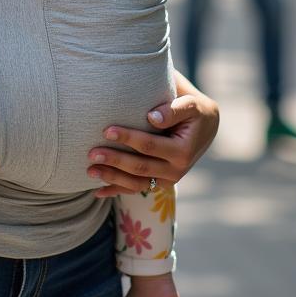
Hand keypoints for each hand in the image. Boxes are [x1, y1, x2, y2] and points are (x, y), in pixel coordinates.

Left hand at [88, 75, 218, 195]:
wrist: (206, 126)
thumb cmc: (194, 110)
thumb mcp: (190, 104)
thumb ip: (173, 109)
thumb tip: (152, 117)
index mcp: (182, 151)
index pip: (149, 146)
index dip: (128, 138)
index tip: (106, 130)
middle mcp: (176, 170)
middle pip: (139, 167)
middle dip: (114, 161)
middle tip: (91, 153)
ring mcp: (167, 180)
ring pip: (136, 183)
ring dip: (112, 178)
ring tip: (89, 171)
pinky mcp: (159, 182)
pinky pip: (136, 189)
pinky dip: (117, 190)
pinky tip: (97, 192)